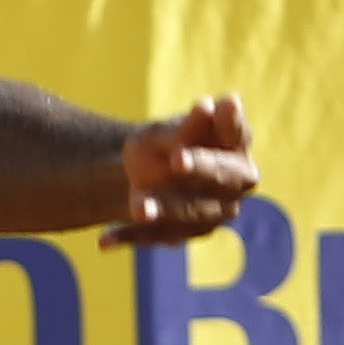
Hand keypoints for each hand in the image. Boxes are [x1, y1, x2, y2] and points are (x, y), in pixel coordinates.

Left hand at [104, 94, 257, 248]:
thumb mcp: (167, 129)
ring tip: (138, 207)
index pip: (237, 131)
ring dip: (162, 209)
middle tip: (177, 160)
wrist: (145, 173)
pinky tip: (105, 241)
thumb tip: (207, 106)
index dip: (226, 121)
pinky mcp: (186, 234)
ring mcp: (214, 213)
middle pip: (221, 177)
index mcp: (237, 144)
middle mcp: (236, 183)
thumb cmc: (166, 141)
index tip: (204, 103)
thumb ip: (188, 124)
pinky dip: (131, 236)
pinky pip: (158, 236)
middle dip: (199, 168)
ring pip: (189, 212)